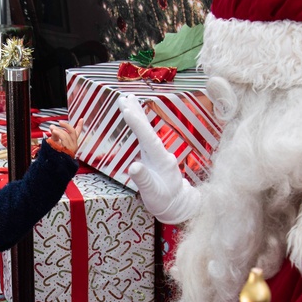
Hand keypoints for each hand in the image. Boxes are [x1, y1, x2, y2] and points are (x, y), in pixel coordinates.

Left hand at [46, 119, 82, 156]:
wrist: (53, 163)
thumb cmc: (54, 153)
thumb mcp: (55, 141)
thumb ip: (55, 134)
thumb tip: (53, 127)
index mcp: (72, 143)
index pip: (77, 133)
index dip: (80, 126)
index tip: (82, 119)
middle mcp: (73, 145)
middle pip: (72, 132)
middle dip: (66, 125)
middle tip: (59, 122)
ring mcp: (71, 147)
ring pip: (67, 134)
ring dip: (59, 130)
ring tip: (52, 128)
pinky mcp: (68, 149)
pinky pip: (64, 138)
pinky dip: (59, 133)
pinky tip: (54, 131)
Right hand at [118, 95, 199, 224]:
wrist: (178, 204)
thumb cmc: (165, 201)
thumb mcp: (152, 194)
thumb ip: (143, 179)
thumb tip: (133, 166)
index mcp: (161, 160)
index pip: (147, 138)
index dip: (137, 124)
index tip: (127, 110)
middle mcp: (160, 152)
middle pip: (147, 129)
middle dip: (136, 113)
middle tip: (123, 97)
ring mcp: (158, 153)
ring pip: (146, 130)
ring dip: (137, 114)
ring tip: (127, 99)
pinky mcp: (154, 156)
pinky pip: (145, 136)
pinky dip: (139, 124)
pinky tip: (134, 116)